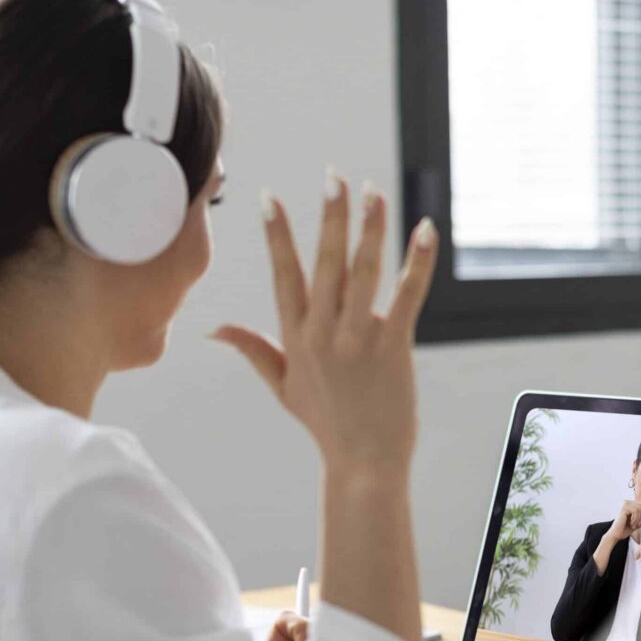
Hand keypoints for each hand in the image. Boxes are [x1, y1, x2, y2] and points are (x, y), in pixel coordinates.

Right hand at [211, 172, 437, 477]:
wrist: (363, 463)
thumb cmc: (325, 423)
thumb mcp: (282, 387)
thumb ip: (252, 350)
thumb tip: (214, 329)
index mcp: (296, 338)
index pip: (283, 276)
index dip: (276, 236)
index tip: (268, 197)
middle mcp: (324, 334)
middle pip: (325, 264)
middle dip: (329, 218)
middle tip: (332, 176)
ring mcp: (358, 340)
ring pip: (364, 273)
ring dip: (371, 229)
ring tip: (373, 191)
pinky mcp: (393, 348)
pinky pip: (407, 295)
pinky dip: (418, 261)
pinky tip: (426, 230)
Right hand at [606, 499, 640, 543]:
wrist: (617, 534)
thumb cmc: (625, 529)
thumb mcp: (636, 523)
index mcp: (629, 505)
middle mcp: (626, 502)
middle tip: (640, 523)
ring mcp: (624, 504)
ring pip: (639, 508)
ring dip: (638, 518)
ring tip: (634, 525)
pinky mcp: (624, 508)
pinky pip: (635, 511)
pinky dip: (635, 518)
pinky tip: (631, 523)